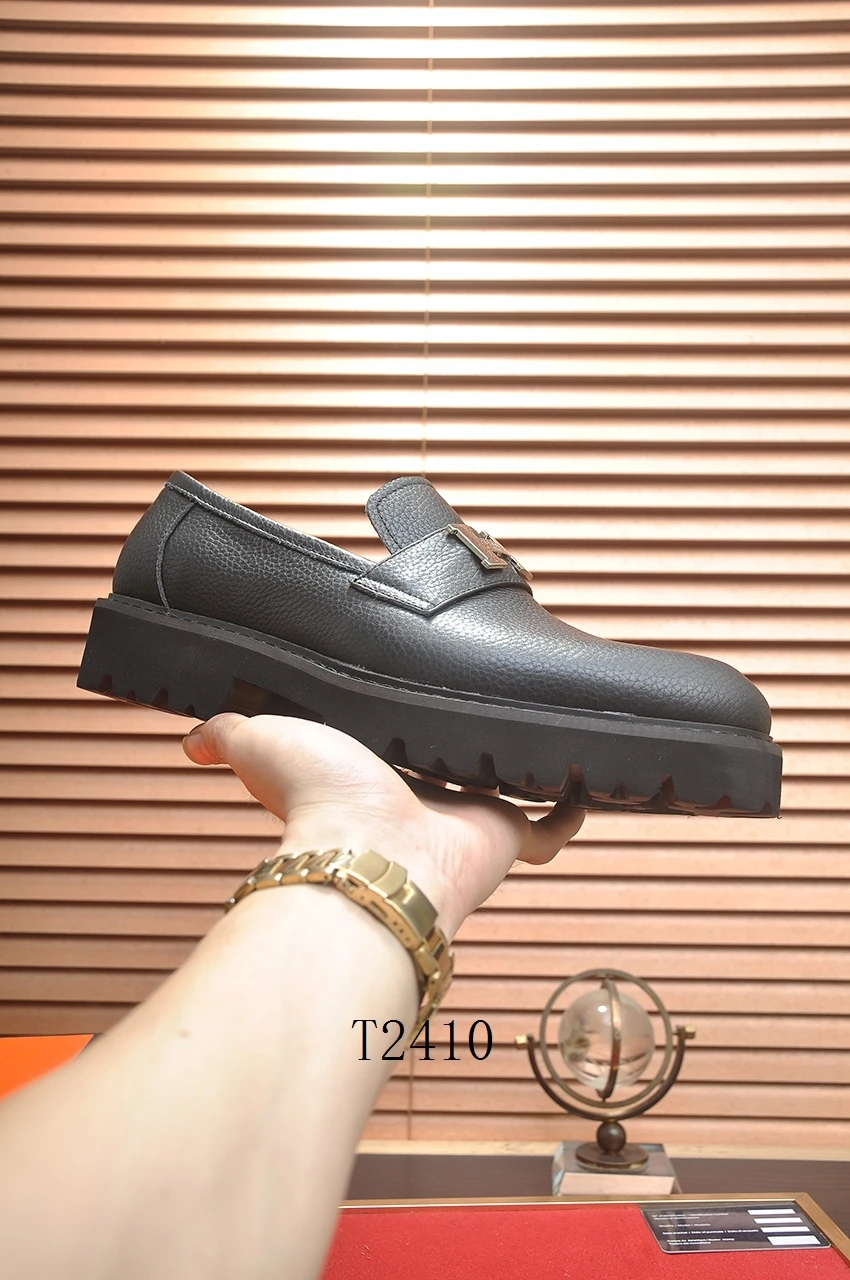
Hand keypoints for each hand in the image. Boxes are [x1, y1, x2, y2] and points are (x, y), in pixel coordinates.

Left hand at [183, 714, 585, 938]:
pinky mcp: (509, 833)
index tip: (420, 697)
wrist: (371, 852)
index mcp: (372, 778)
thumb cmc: (318, 802)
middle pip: (455, 769)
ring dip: (520, 767)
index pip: (396, 747)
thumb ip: (228, 733)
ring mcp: (468, 821)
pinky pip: (553, 822)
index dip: (406, 725)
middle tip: (488, 704)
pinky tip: (586, 775)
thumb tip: (190, 741)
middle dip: (470, 743)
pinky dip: (572, 805)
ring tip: (541, 728)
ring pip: (506, 793)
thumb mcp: (264, 742)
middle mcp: (422, 802)